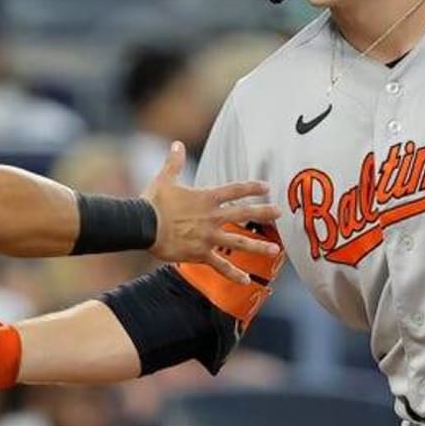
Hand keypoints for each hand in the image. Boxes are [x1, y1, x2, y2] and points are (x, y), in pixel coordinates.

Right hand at [143, 142, 279, 283]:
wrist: (143, 225)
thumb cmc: (153, 202)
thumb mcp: (165, 179)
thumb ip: (174, 162)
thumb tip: (177, 144)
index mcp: (206, 198)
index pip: (235, 190)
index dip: (252, 187)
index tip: (266, 187)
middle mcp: (212, 217)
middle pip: (244, 213)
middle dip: (264, 213)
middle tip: (280, 213)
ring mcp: (208, 237)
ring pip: (239, 242)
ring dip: (258, 246)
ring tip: (275, 250)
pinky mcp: (200, 253)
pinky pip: (220, 265)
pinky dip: (233, 274)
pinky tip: (246, 281)